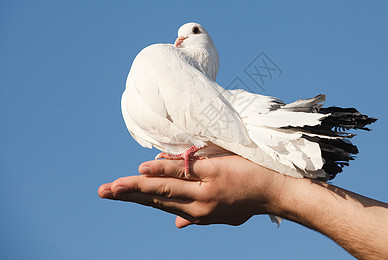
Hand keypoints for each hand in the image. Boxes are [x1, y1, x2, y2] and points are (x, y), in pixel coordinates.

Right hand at [98, 155, 283, 227]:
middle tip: (102, 192)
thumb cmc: (248, 196)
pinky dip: (163, 170)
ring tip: (114, 187)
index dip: (137, 200)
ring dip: (137, 186)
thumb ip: (195, 215)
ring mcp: (204, 189)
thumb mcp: (222, 214)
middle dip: (128, 195)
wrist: (277, 189)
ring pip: (164, 187)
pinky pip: (184, 171)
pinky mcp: (215, 173)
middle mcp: (197, 205)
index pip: (160, 205)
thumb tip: (177, 225)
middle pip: (156, 199)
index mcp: (196, 212)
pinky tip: (145, 169)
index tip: (116, 194)